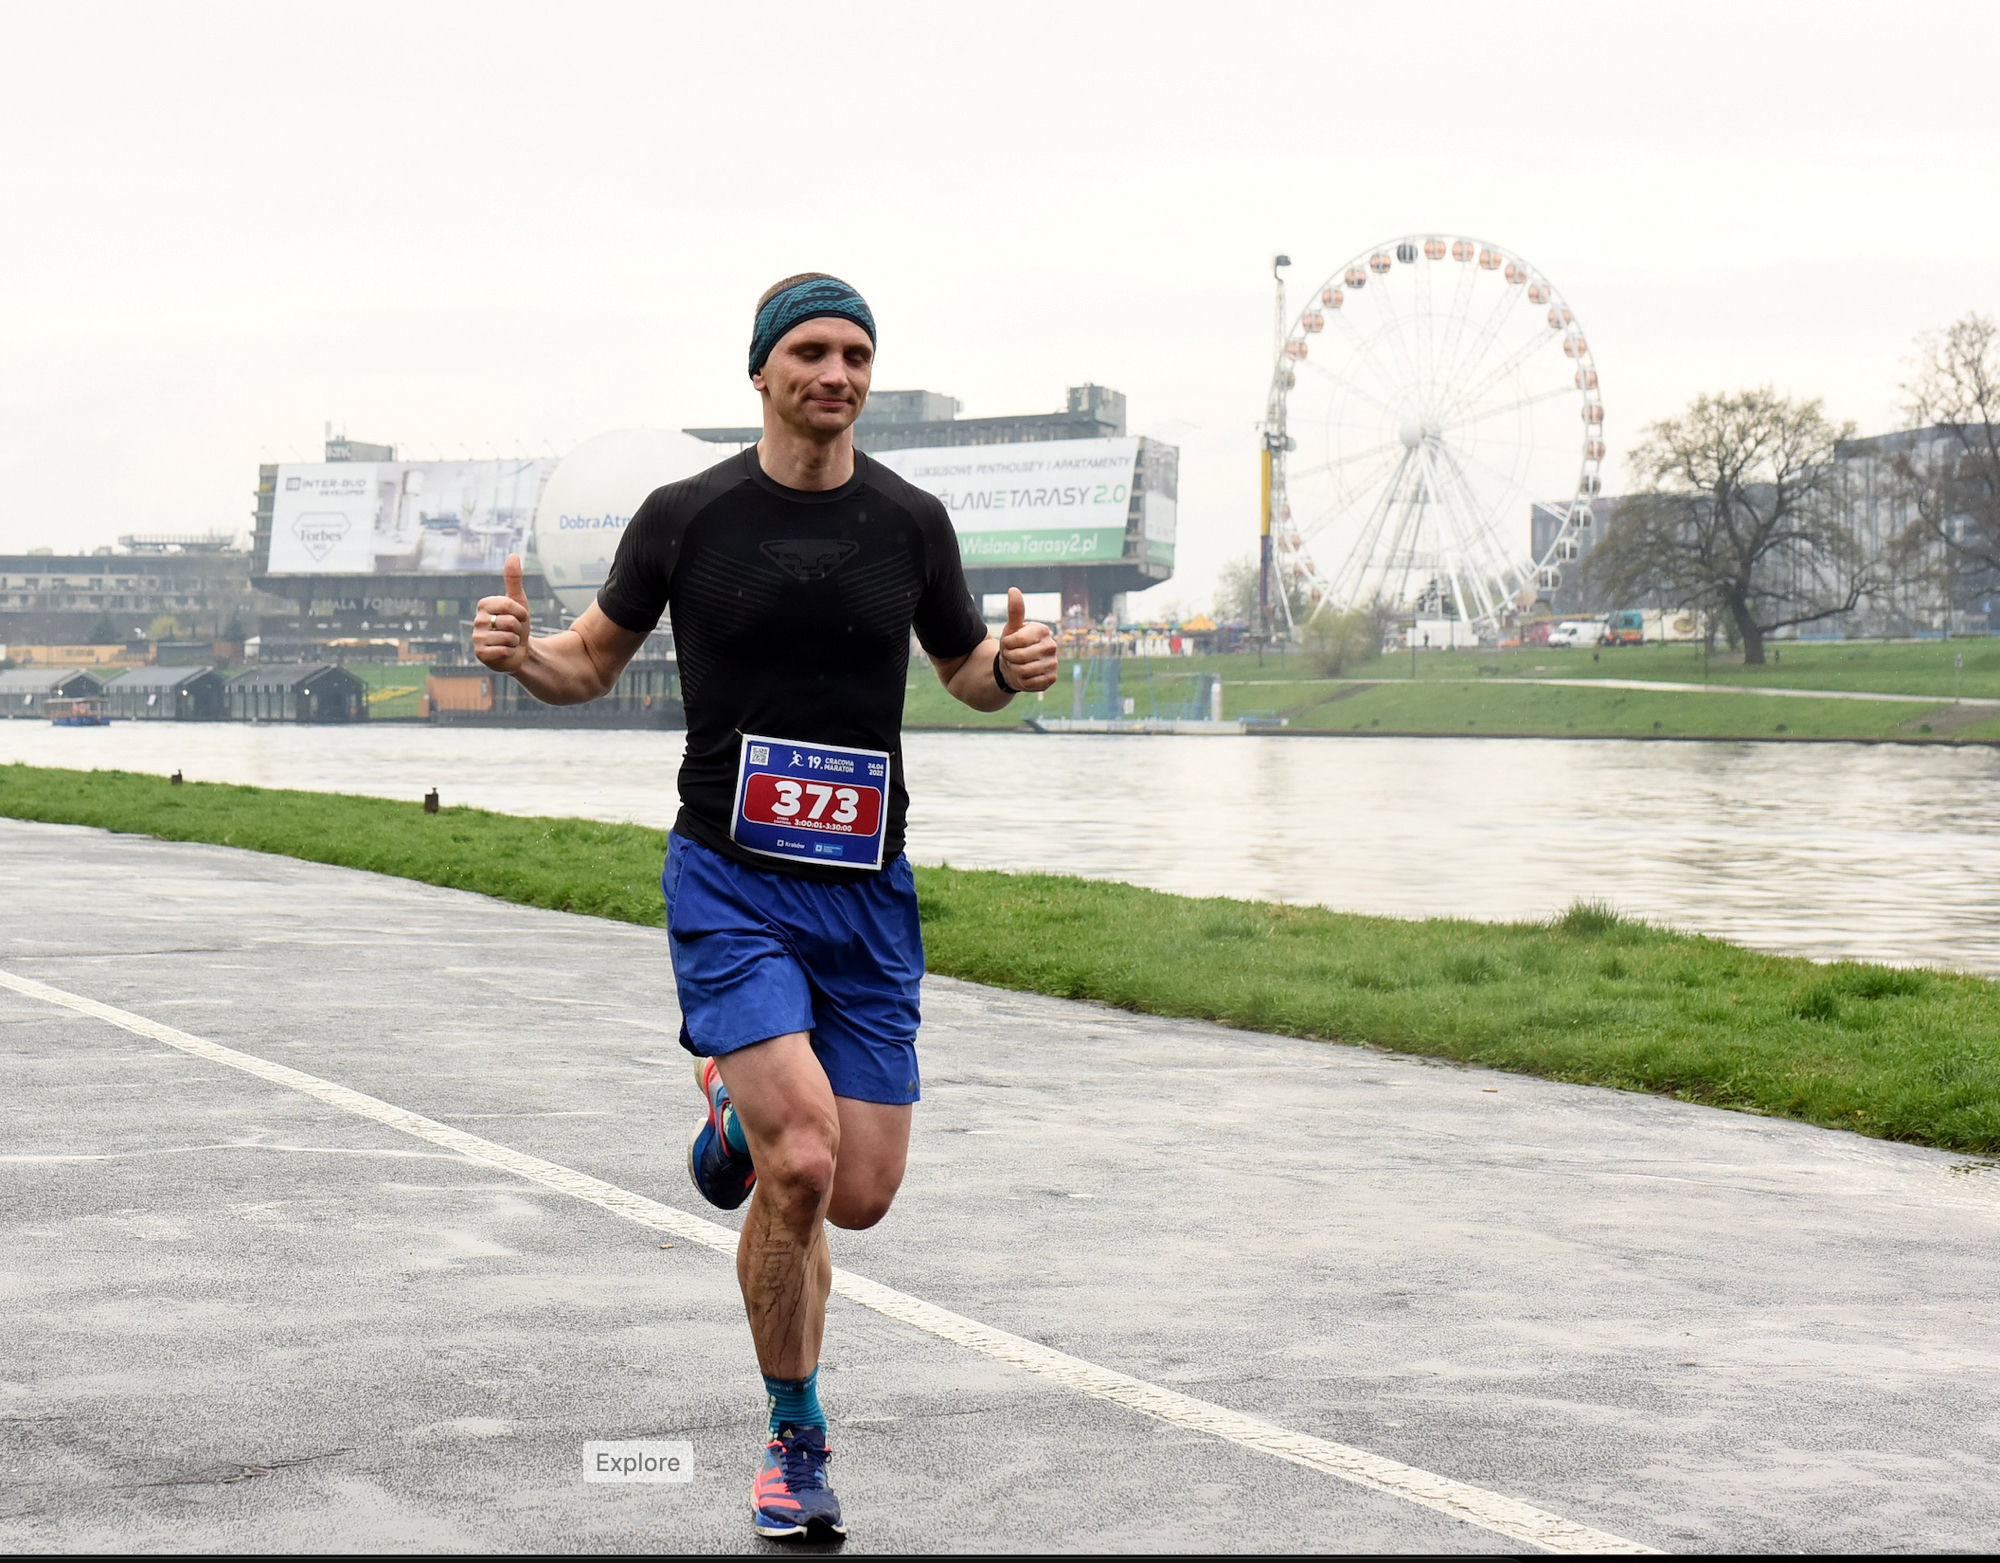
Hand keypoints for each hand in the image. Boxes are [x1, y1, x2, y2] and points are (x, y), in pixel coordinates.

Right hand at [474, 554, 530, 673]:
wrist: (519, 652)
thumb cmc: (518, 625)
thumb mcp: (519, 602)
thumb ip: (514, 579)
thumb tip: (513, 555)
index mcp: (484, 605)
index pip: (508, 604)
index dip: (521, 613)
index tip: (519, 617)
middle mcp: (477, 620)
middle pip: (509, 621)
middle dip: (518, 629)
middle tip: (513, 632)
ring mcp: (477, 638)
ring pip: (508, 637)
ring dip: (514, 641)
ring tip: (509, 642)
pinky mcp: (480, 654)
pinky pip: (503, 650)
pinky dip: (510, 652)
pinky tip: (505, 652)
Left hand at [997, 587, 1057, 693]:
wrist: (1016, 666)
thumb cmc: (1013, 644)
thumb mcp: (1011, 628)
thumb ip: (1015, 611)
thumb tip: (1013, 589)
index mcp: (1042, 630)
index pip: (1017, 640)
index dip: (1006, 645)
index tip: (1007, 644)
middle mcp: (1051, 645)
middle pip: (1020, 657)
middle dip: (1009, 658)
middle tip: (1011, 656)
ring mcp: (1053, 663)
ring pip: (1024, 671)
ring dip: (1015, 670)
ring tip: (1017, 665)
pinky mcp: (1052, 678)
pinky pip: (1031, 683)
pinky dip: (1023, 681)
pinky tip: (1024, 676)